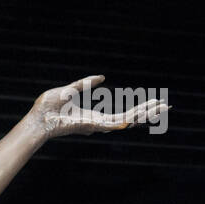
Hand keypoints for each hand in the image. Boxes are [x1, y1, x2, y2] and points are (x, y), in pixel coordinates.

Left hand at [26, 74, 167, 140]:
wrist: (38, 117)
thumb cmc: (48, 107)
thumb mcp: (70, 89)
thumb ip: (86, 83)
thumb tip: (102, 77)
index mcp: (95, 116)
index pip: (122, 112)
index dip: (138, 108)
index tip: (153, 103)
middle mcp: (98, 123)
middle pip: (130, 117)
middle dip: (148, 112)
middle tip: (166, 106)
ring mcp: (96, 126)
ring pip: (127, 121)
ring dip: (144, 114)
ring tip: (162, 108)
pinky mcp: (91, 126)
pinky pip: (112, 124)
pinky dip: (125, 121)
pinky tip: (137, 118)